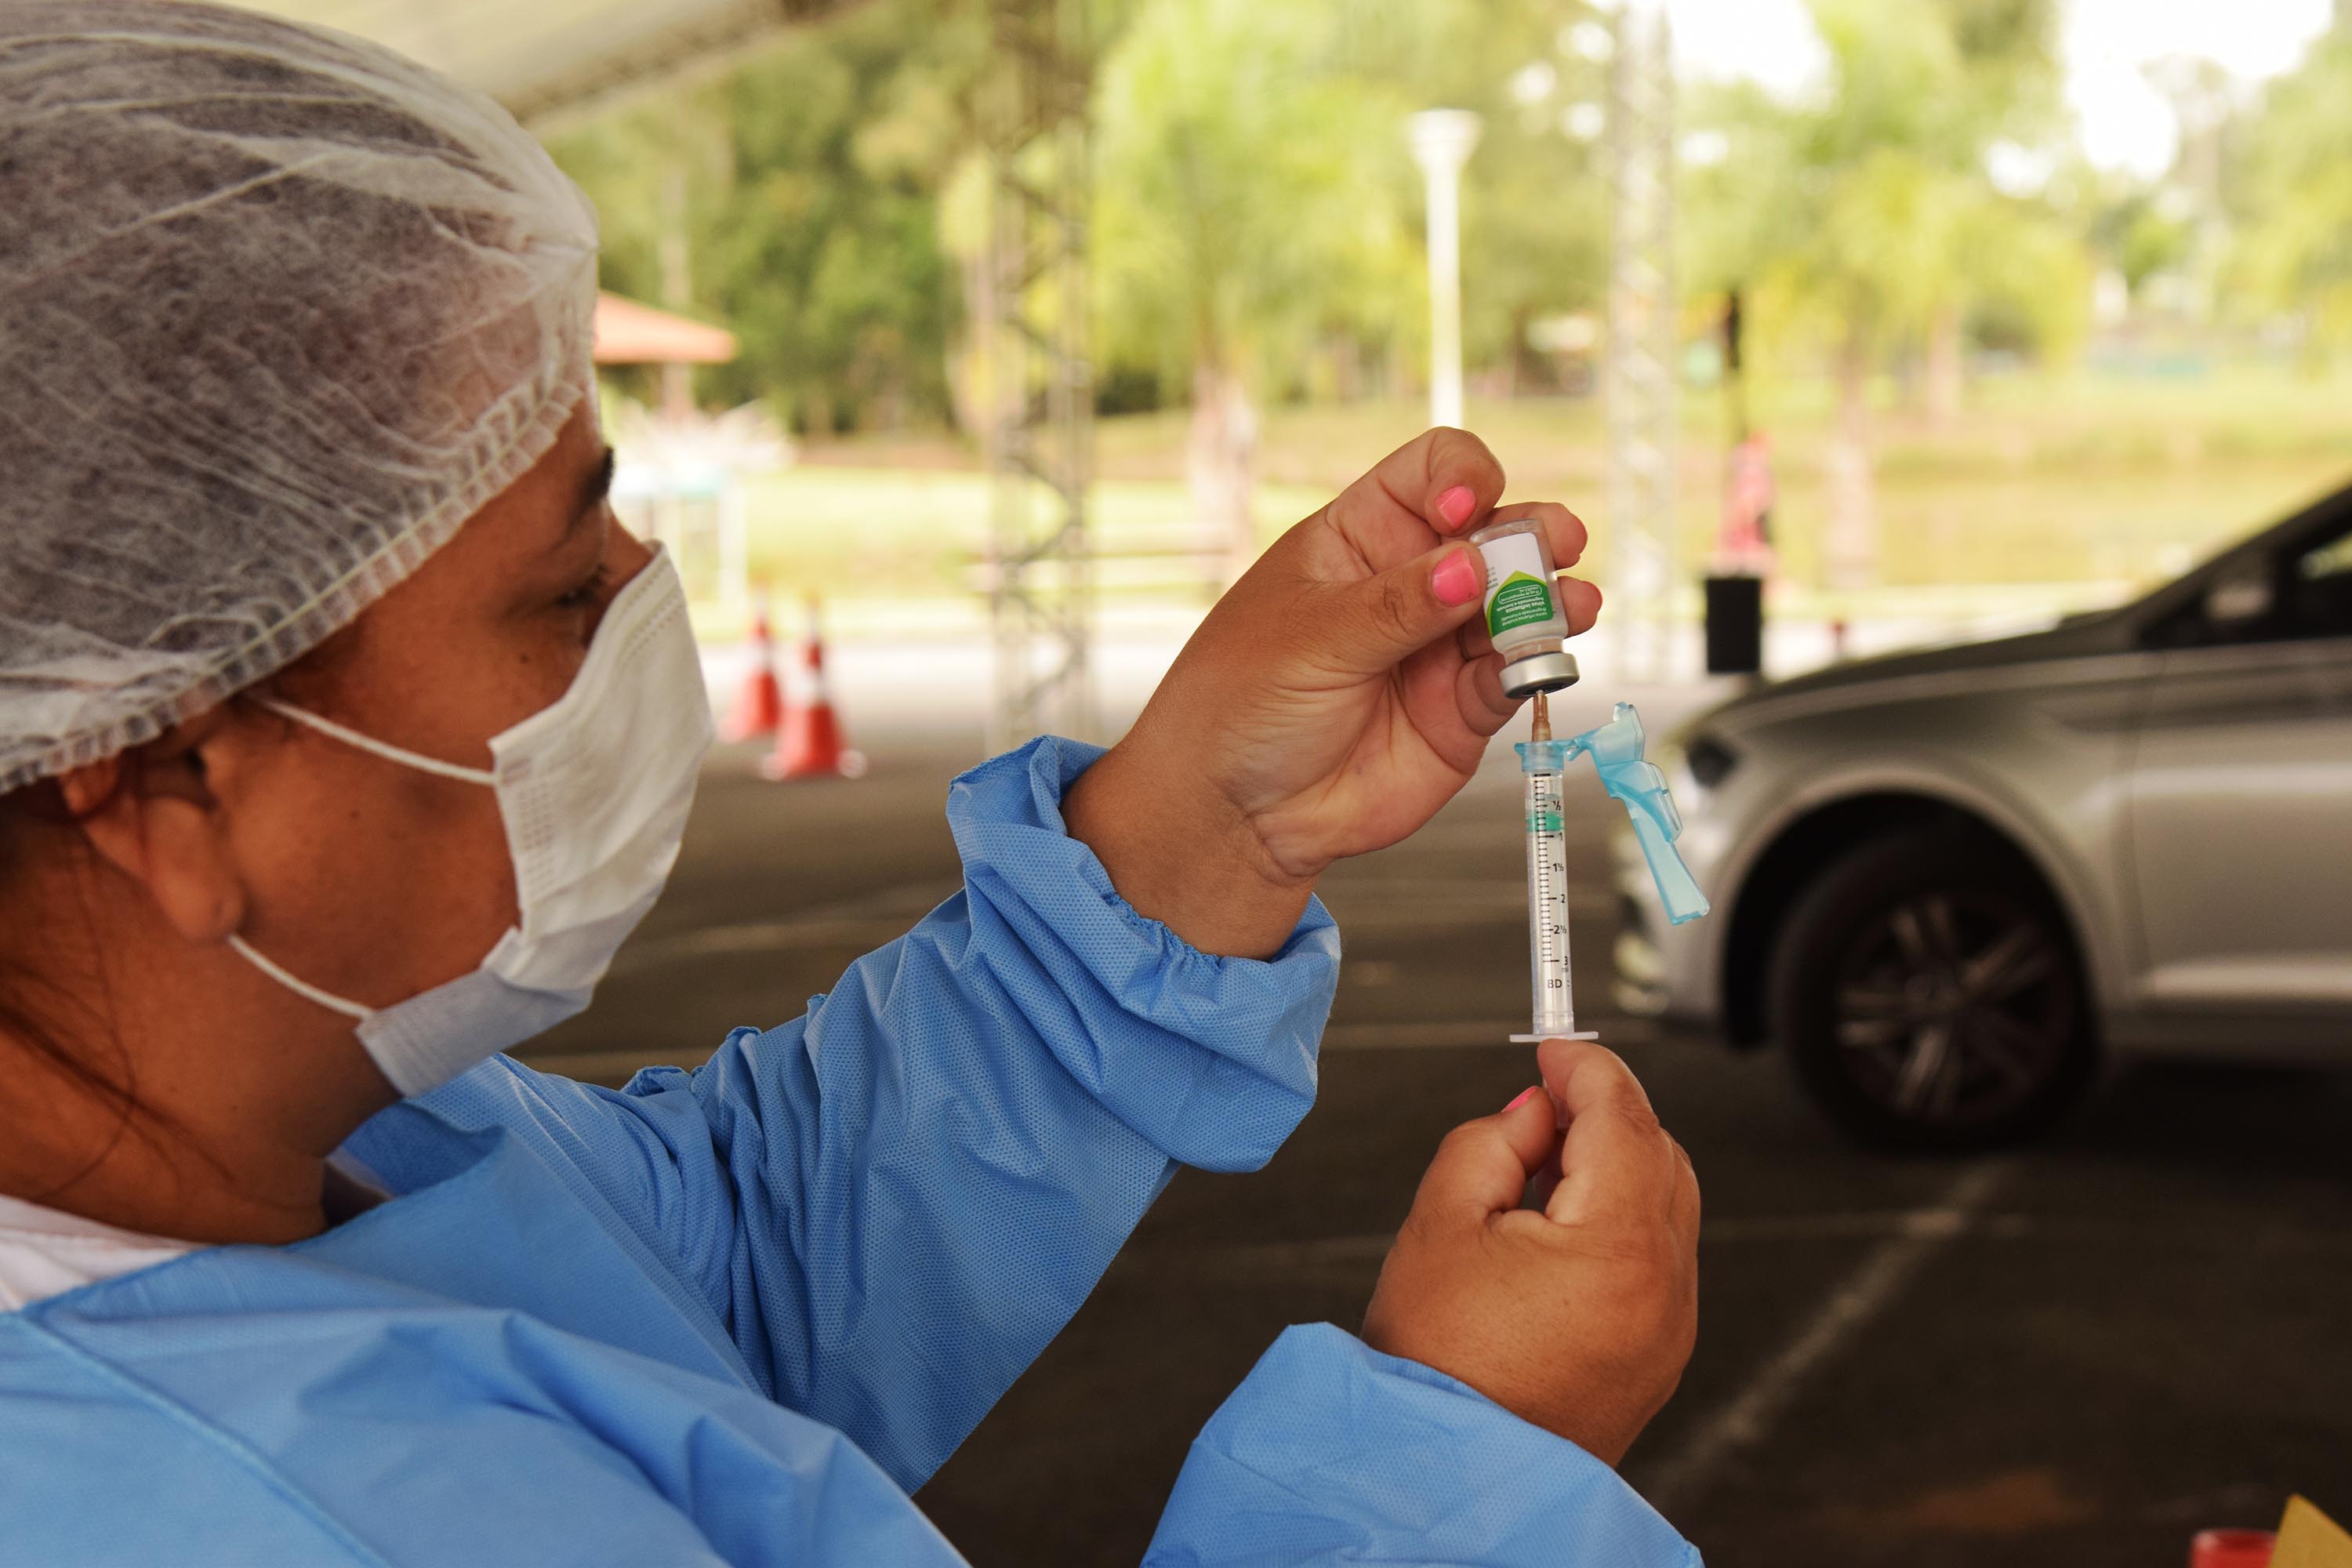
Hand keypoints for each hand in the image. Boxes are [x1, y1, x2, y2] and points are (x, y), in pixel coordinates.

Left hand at [1063, 428, 1598, 955]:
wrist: (1236, 812)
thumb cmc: (1241, 703)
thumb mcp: (1310, 639)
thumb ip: (1396, 607)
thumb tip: (1471, 566)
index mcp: (1362, 537)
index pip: (1431, 474)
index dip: (1462, 476)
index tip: (1464, 508)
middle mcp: (1413, 582)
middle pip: (1494, 533)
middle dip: (1531, 531)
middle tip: (1554, 544)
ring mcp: (1442, 646)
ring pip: (1520, 604)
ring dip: (1551, 597)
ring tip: (1566, 605)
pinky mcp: (1463, 709)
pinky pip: (1516, 676)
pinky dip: (1537, 664)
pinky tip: (1541, 658)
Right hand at [1362, 1039, 1699, 1466]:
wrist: (1443, 1478)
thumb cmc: (1435, 1366)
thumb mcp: (1439, 1223)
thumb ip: (1489, 1141)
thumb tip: (1532, 1113)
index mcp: (1617, 1248)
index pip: (1623, 1118)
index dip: (1587, 1068)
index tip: (1556, 1046)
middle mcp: (1663, 1289)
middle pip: (1660, 1156)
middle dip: (1605, 1116)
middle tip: (1537, 1109)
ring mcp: (1668, 1330)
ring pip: (1665, 1207)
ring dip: (1613, 1168)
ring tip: (1531, 1178)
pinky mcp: (1657, 1359)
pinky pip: (1656, 1260)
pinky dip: (1617, 1222)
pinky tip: (1551, 1232)